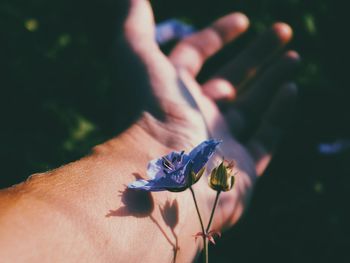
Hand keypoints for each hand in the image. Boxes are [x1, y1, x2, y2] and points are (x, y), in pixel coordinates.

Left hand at [121, 0, 299, 228]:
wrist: (164, 178)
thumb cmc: (149, 115)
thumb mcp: (136, 57)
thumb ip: (134, 25)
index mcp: (172, 93)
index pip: (194, 57)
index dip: (216, 35)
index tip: (242, 20)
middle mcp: (195, 117)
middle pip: (230, 79)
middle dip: (256, 53)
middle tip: (281, 30)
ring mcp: (220, 143)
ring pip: (251, 107)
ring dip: (272, 79)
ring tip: (293, 56)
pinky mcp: (242, 168)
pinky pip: (266, 138)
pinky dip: (279, 115)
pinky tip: (291, 90)